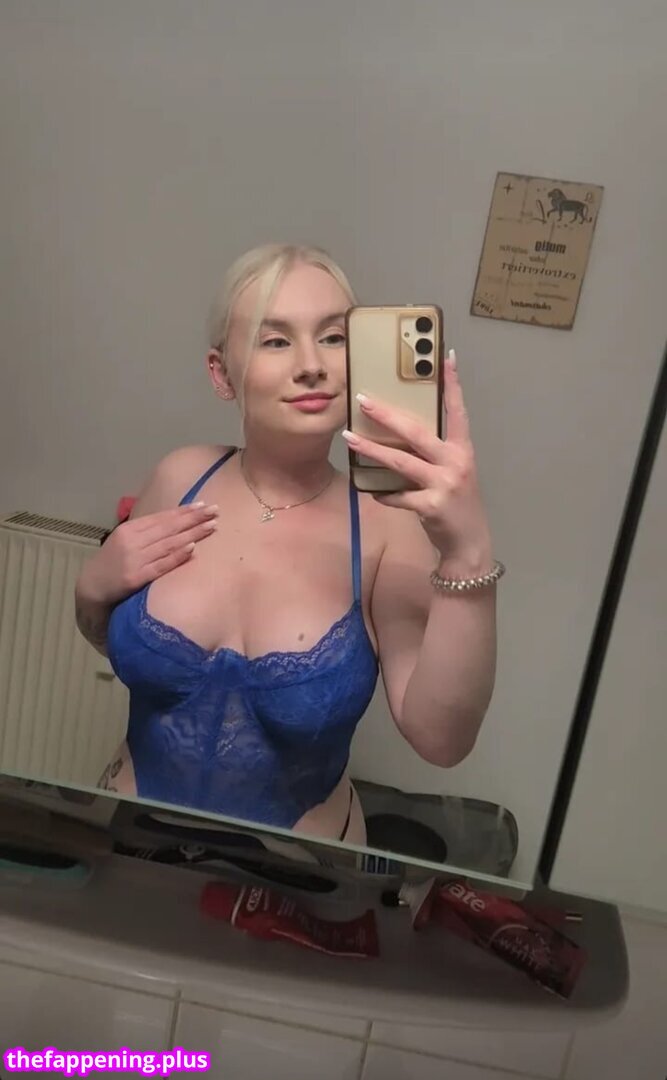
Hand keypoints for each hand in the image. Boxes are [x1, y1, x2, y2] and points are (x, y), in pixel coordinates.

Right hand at [77, 503, 218, 605]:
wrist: (91, 587)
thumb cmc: (113, 563)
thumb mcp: (125, 541)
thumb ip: (147, 533)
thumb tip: (176, 522)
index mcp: (130, 529)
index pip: (162, 518)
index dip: (184, 511)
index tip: (204, 505)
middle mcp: (132, 541)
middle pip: (168, 528)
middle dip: (194, 519)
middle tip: (215, 511)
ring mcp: (134, 559)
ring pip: (168, 544)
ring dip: (192, 534)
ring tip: (211, 526)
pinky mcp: (135, 577)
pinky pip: (161, 565)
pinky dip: (177, 556)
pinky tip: (193, 547)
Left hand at [342, 350, 492, 567]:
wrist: (469, 544)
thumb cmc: (457, 504)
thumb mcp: (454, 473)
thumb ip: (434, 453)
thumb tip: (400, 432)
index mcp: (462, 450)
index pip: (457, 410)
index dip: (452, 384)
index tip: (445, 358)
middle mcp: (455, 463)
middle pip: (417, 432)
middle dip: (387, 415)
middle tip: (363, 400)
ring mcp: (444, 484)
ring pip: (401, 462)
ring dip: (371, 449)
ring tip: (349, 438)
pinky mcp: (431, 506)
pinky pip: (398, 496)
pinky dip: (382, 493)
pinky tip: (369, 490)